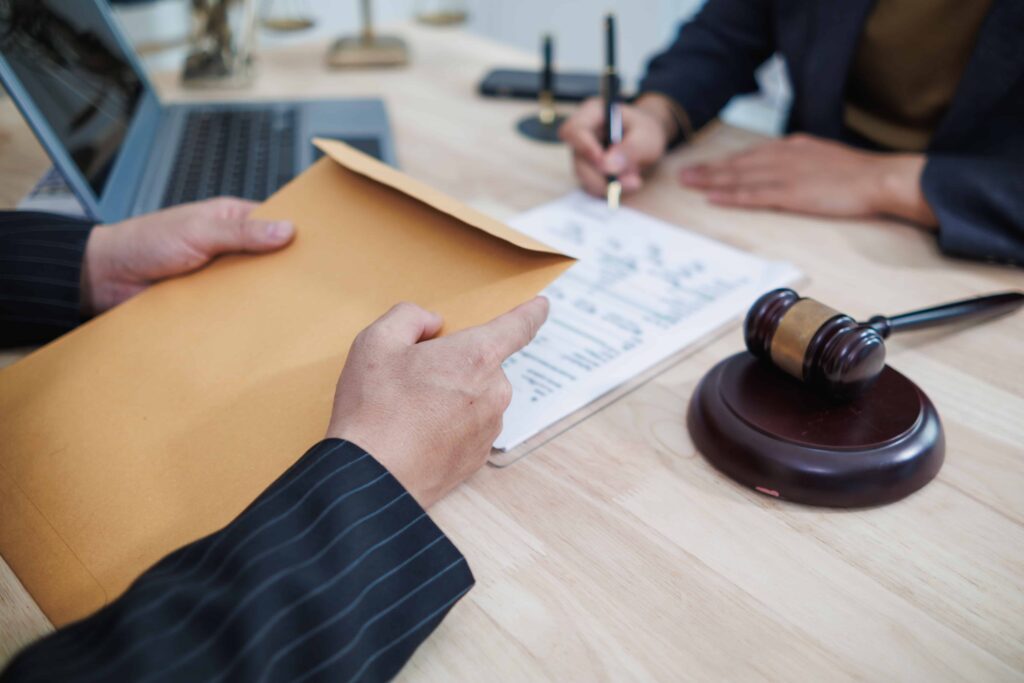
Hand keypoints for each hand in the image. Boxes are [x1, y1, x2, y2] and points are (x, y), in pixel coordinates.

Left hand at [81, 198, 294, 315]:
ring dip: (265, 298)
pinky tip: (262, 326)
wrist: (105, 278)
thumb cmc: (145, 241)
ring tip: (294, 311)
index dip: (297, 235)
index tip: (324, 249)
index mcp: (232, 221)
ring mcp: (221, 278)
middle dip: (287, 273)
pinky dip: (244, 318)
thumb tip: (287, 229)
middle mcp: (230, 249)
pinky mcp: (210, 305)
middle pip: (270, 261)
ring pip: (255, 289)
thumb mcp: (199, 230)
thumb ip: (241, 232)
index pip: (275, 224)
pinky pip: (235, 311)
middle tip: (315, 286)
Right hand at [326, 297, 548, 507]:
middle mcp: (494, 391)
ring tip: (410, 410)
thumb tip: (432, 324)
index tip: (542, 307)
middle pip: (482, 364)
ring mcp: (490, 427)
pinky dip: (449, 426)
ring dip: (452, 396)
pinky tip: (418, 433)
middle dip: (455, 364)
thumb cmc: (374, 408)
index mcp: (477, 356)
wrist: (373, 475)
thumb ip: (410, 317)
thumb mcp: (377, 342)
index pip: (518, 326)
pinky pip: (469, 428)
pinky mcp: (479, 457)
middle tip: (414, 377)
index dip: (531, 313)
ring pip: (476, 397)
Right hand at [559, 95, 677, 196]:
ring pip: (583, 176)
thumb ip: (630, 149)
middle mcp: (582, 134)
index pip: (574, 130)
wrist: (647, 138)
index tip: (603, 163)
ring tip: (635, 181)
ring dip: (608, 185)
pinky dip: (609, 189)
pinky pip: (591, 184)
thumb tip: (608, 166)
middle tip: (630, 183)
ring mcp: (582, 153)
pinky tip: (627, 183)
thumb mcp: (646, 135)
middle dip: (600, 176)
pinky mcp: (587, 169)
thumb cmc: (646, 129)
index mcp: (592, 113)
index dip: (585, 147)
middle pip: (578, 159)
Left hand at [679, 133, 937, 225]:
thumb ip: (802, 163)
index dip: (727, 161)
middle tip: (683, 174)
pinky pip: (754, 195)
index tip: (706, 165)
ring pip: (740, 176)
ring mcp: (786, 174)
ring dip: (712, 180)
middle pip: (739, 163)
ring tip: (689, 183)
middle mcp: (785, 156)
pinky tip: (713, 198)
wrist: (879, 178)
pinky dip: (731, 196)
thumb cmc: (858, 174)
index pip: (753, 154)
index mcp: (794, 147)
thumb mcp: (825, 159)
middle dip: (709, 169)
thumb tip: (786, 171)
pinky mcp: (791, 193)